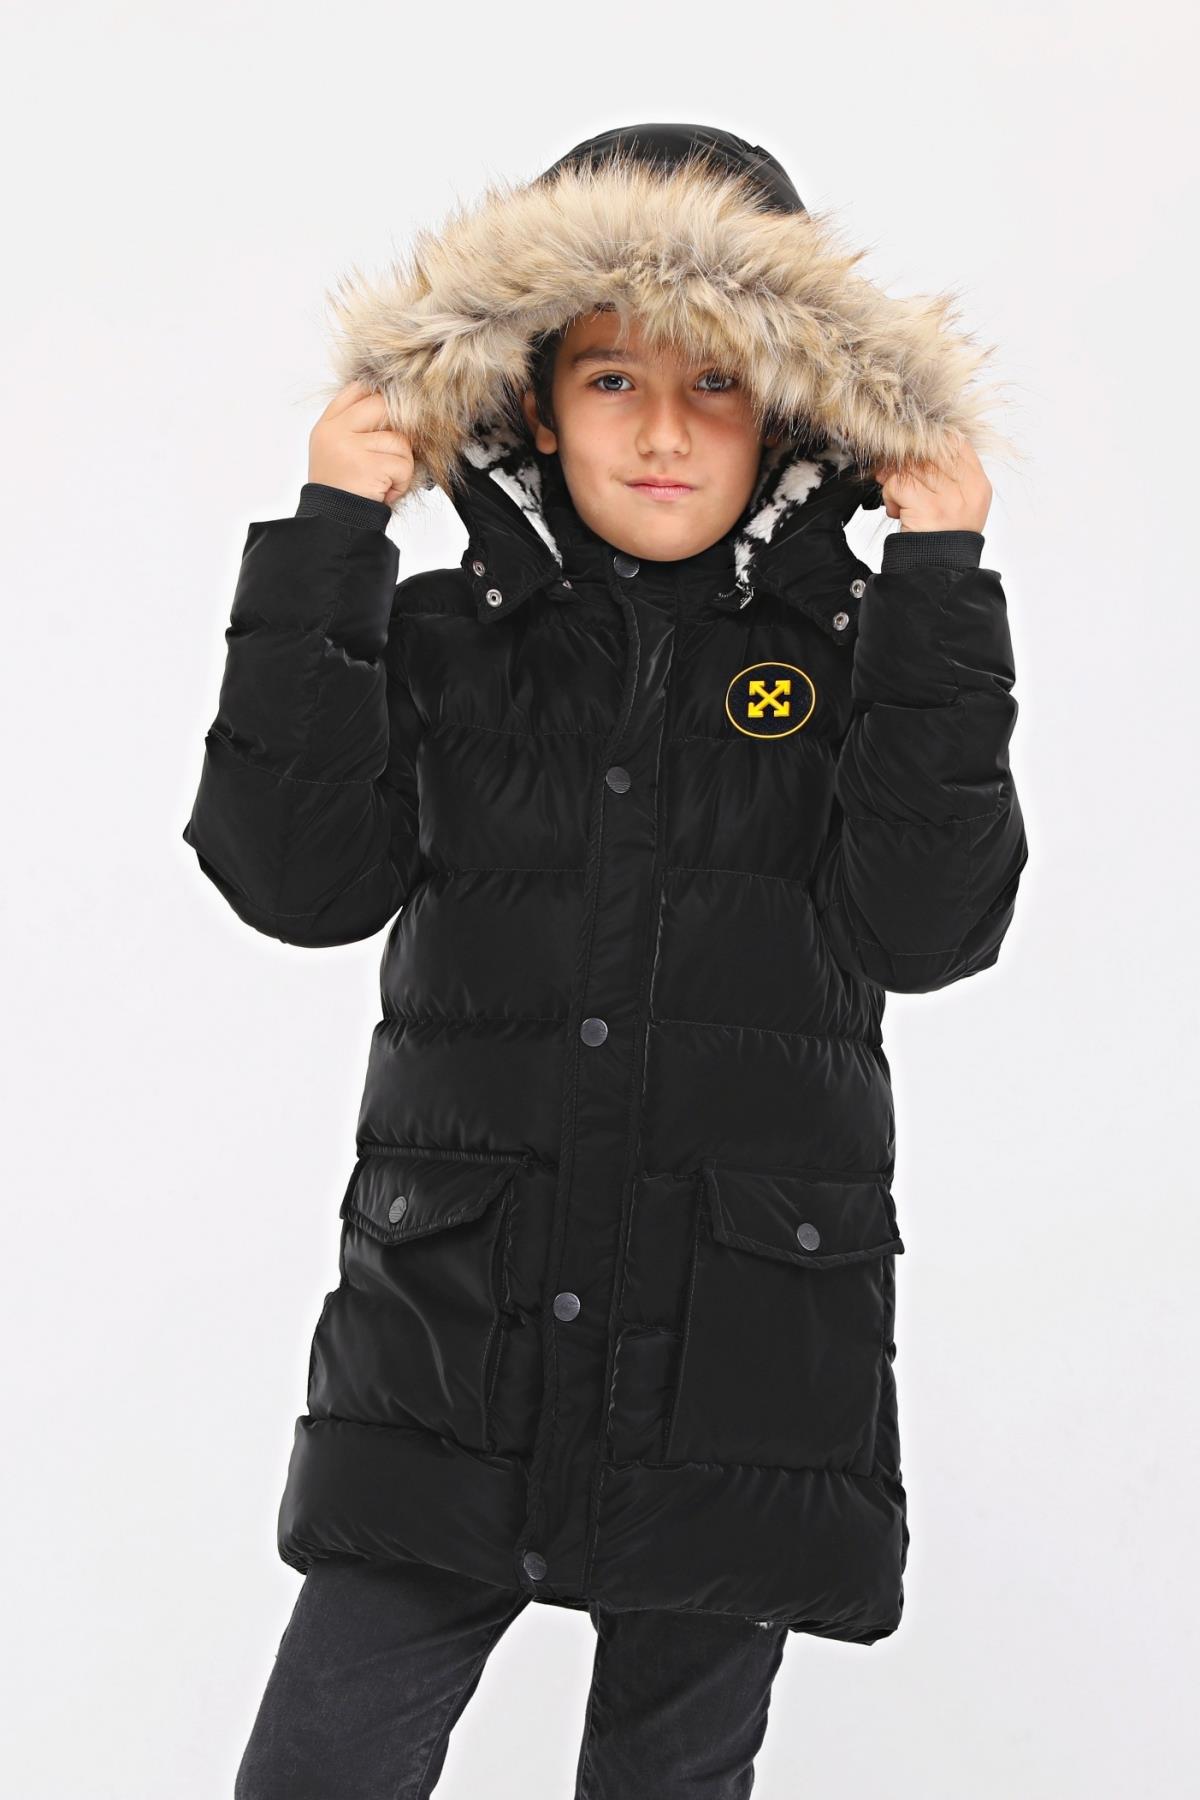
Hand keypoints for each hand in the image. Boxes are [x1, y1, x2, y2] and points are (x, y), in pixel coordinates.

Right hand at [308, 380, 415, 505]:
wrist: (334, 527)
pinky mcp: (367, 466)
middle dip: (397, 429)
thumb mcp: (339, 453)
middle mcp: (334, 432)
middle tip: (394, 452)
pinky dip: (402, 482)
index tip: (390, 414)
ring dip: (401, 465)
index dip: (379, 397)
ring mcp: (349, 447)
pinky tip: (386, 492)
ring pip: (398, 440)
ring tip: (385, 482)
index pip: (357, 390)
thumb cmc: (342, 493)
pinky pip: (403, 464)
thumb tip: (393, 406)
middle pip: (382, 404)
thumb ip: (356, 427)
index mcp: (327, 426)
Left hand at [872, 430, 990, 532]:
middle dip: (906, 461)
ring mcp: (949, 499)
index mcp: (978, 485)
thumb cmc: (941, 538)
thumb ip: (945, 474)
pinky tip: (894, 510)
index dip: (929, 441)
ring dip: (895, 480)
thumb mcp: (957, 504)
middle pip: (930, 451)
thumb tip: (915, 447)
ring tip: (897, 498)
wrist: (936, 571)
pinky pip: (899, 484)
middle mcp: (967, 489)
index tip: (912, 450)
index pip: (956, 443)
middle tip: (892, 473)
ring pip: (912, 466)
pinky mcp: (927, 508)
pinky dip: (890, 494)